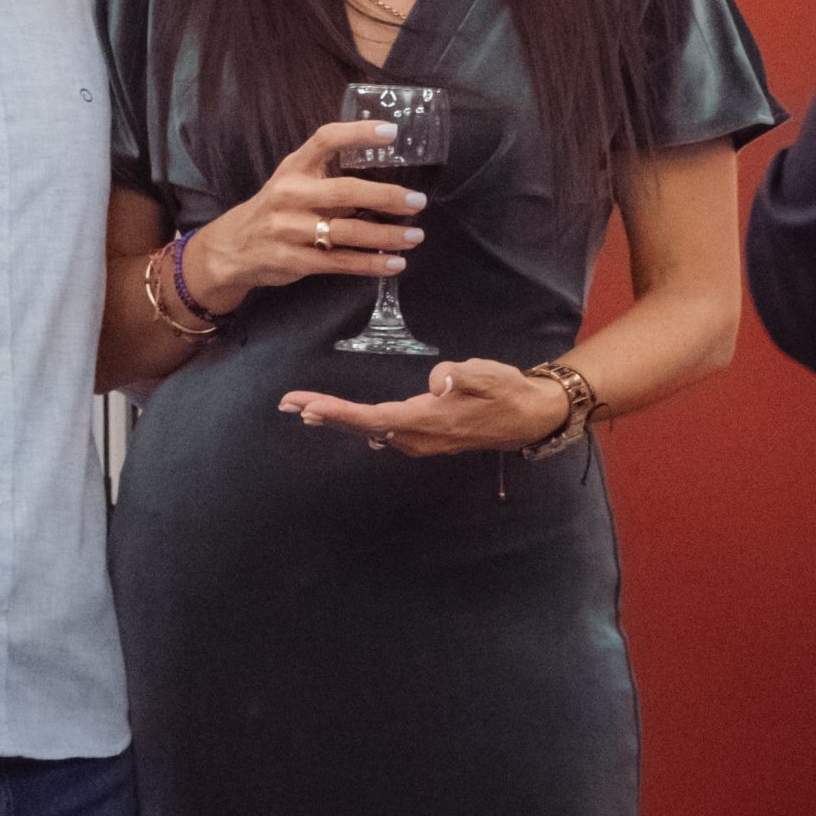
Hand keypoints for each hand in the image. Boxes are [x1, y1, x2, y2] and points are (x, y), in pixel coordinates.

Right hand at [186, 120, 427, 313]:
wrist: (231, 248)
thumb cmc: (275, 209)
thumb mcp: (291, 182)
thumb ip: (327, 178)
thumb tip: (384, 179)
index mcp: (293, 168)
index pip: (325, 139)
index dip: (358, 133)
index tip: (392, 132)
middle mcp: (290, 195)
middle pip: (346, 191)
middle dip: (387, 196)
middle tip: (417, 201)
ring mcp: (291, 229)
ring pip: (348, 231)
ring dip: (387, 235)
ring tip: (415, 236)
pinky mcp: (295, 260)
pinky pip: (341, 262)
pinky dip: (371, 264)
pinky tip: (395, 263)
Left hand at [277, 358, 571, 456]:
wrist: (528, 415)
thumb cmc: (505, 391)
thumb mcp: (486, 375)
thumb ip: (459, 376)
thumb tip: (436, 382)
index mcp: (426, 421)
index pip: (371, 417)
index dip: (337, 412)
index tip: (307, 405)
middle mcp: (417, 437)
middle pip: (361, 426)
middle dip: (324, 414)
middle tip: (287, 403)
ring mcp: (420, 439)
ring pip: (369, 429)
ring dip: (337, 419)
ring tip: (305, 408)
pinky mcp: (425, 434)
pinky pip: (382, 429)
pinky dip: (357, 422)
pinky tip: (345, 420)